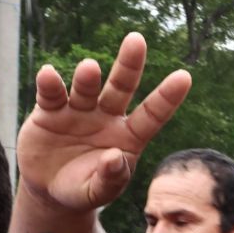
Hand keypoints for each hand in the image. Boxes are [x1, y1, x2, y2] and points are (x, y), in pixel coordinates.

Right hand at [16, 33, 190, 215]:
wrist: (49, 190)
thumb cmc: (83, 189)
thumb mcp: (99, 192)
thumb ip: (111, 178)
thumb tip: (115, 157)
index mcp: (129, 136)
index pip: (152, 115)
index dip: (167, 98)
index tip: (184, 77)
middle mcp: (107, 117)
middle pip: (121, 87)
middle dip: (129, 65)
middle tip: (136, 40)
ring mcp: (79, 111)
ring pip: (87, 89)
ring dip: (88, 79)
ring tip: (90, 69)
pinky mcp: (50, 111)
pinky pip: (52, 94)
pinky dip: (50, 84)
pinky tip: (49, 74)